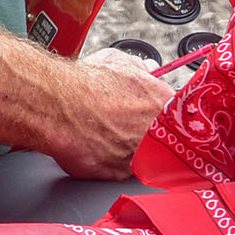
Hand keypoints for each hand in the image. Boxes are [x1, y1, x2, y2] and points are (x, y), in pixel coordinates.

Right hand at [50, 49, 173, 179]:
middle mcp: (156, 134)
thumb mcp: (118, 61)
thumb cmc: (86, 83)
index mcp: (163, 104)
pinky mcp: (118, 174)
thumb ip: (140, 69)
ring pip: (142, 155)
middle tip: (127, 122)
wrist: (59, 105)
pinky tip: (99, 146)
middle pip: (162, 136)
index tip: (149, 110)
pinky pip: (120, 169)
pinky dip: (111, 160)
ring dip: (129, 147)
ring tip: (110, 134)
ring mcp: (138, 156)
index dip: (160, 111)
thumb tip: (147, 69)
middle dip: (147, 130)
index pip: (175, 112)